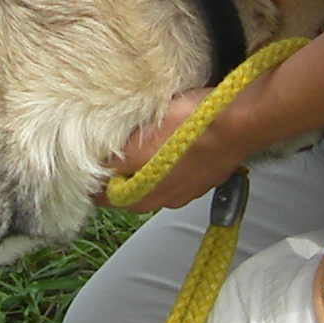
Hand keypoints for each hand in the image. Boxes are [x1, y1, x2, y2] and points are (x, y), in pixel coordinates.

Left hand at [103, 87, 250, 215]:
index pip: (107, 199)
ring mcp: (191, 188)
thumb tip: (96, 168)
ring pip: (157, 181)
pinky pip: (179, 171)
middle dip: (120, 174)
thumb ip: (114, 160)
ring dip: (146, 167)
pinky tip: (170, 141)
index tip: (85, 165)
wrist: (238, 122)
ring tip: (139, 143)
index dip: (93, 184)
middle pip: (132, 191)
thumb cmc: (186, 130)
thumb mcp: (139, 142)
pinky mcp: (208, 174)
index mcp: (146, 196)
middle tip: (109, 151)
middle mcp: (168, 200)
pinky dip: (169, 160)